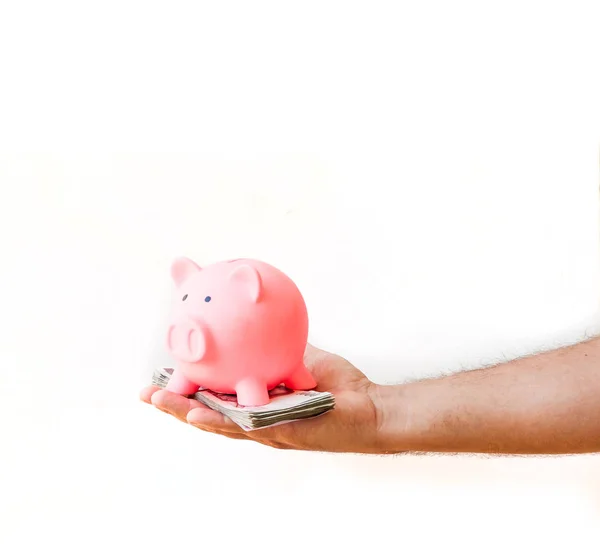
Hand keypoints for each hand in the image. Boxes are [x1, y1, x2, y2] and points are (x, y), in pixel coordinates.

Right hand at [140, 344, 385, 452]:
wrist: (371, 408)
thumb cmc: (338, 387)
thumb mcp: (301, 357)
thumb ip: (278, 344)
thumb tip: (259, 315)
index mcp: (257, 404)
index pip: (216, 395)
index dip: (189, 389)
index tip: (162, 375)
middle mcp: (256, 421)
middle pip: (209, 413)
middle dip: (177, 404)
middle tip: (147, 393)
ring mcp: (267, 431)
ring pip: (219, 424)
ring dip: (188, 413)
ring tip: (161, 402)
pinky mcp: (282, 435)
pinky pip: (248, 427)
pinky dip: (222, 421)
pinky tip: (200, 413)